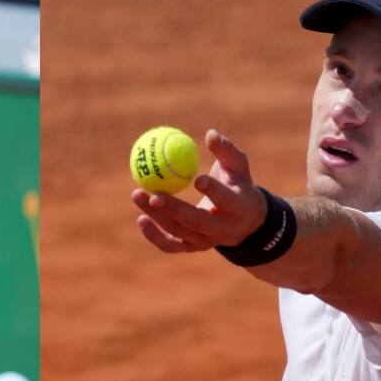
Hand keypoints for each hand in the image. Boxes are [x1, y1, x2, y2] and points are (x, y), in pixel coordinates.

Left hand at [131, 129, 267, 252]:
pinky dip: (153, 235)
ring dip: (156, 215)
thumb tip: (210, 133)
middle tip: (153, 193)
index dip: (213, 191)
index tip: (196, 179)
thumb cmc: (238, 185)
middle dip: (173, 209)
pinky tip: (141, 218)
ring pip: (178, 231)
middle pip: (195, 221)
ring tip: (137, 194)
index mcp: (238, 207)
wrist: (244, 223)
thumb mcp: (239, 167)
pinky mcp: (191, 247)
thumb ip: (227, 151)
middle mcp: (222, 229)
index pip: (226, 200)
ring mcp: (205, 241)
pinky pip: (170, 245)